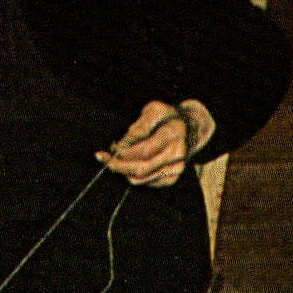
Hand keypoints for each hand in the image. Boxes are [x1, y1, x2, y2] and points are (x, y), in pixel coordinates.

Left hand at [97, 99, 215, 187]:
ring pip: (141, 178)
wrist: (190, 129)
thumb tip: (126, 140)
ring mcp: (176, 168)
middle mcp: (177, 153)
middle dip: (117, 164)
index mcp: (173, 133)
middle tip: (102, 157)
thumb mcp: (155, 109)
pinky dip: (131, 175)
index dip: (124, 150)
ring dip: (122, 170)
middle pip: (141, 167)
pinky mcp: (172, 177)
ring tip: (112, 159)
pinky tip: (126, 164)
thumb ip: (141, 124)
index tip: (112, 145)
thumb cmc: (167, 117)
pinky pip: (146, 183)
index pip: (144, 149)